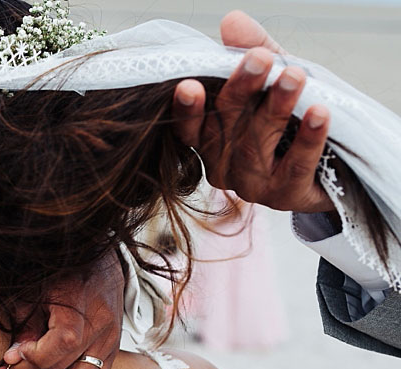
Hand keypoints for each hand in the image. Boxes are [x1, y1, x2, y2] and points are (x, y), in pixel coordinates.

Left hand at [3, 251, 123, 368]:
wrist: (100, 263)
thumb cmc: (61, 275)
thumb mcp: (35, 291)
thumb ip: (26, 324)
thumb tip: (15, 357)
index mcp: (80, 304)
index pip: (62, 343)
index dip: (34, 357)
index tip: (13, 356)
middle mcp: (101, 325)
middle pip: (70, 367)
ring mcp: (111, 340)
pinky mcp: (113, 351)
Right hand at [172, 10, 332, 212]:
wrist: (334, 164)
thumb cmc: (290, 117)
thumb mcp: (272, 76)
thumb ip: (251, 50)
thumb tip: (232, 20)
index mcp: (209, 140)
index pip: (189, 126)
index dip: (188, 108)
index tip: (189, 84)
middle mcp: (222, 166)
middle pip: (225, 127)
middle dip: (242, 91)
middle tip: (260, 58)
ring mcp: (252, 185)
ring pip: (257, 144)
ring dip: (277, 107)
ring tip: (296, 76)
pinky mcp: (286, 195)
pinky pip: (295, 165)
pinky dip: (308, 137)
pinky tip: (320, 112)